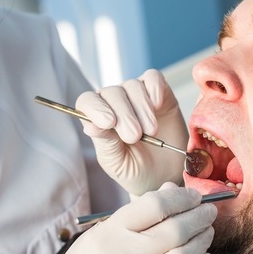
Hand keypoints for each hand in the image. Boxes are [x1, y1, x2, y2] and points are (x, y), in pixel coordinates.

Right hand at [0, 184, 214, 253]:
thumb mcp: (103, 234)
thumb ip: (138, 214)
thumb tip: (173, 190)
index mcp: (109, 232)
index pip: (154, 206)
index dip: (181, 198)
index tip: (195, 197)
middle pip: (171, 232)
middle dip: (197, 219)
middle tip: (209, 213)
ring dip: (200, 244)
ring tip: (207, 234)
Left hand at [75, 69, 188, 195]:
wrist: (165, 176)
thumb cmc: (136, 170)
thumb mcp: (116, 162)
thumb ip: (105, 142)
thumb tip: (90, 125)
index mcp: (98, 119)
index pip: (87, 102)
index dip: (95, 109)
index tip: (109, 123)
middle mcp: (115, 103)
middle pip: (112, 93)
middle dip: (124, 115)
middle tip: (134, 136)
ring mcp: (137, 95)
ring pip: (132, 86)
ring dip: (142, 108)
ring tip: (150, 131)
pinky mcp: (160, 93)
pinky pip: (153, 78)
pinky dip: (154, 88)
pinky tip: (158, 105)